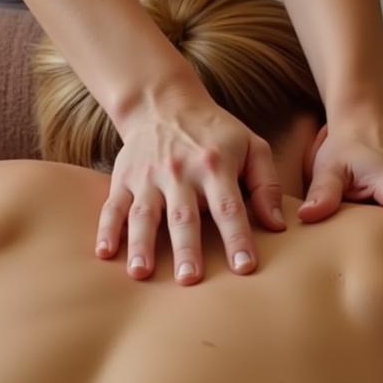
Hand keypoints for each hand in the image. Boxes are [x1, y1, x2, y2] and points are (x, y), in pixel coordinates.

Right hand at [98, 84, 285, 283]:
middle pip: (184, 216)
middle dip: (187, 248)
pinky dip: (107, 230)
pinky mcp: (124, 179)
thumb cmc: (215, 133)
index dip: (237, 238)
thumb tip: (277, 226)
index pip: (229, 208)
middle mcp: (179, 173)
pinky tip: (105, 253)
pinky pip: (113, 207)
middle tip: (189, 279)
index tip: (245, 267)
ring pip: (144, 214)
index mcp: (215, 166)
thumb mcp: (251, 146)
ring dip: (142, 245)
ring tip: (141, 273)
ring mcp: (148, 177)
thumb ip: (267, 184)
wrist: (164, 103)